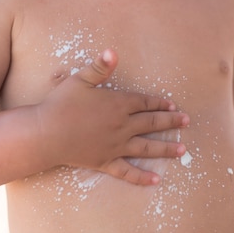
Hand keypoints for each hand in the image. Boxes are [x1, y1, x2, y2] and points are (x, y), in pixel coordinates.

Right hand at [40, 49, 188, 184]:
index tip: (173, 105)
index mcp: (118, 105)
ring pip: (146, 148)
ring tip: (182, 150)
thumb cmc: (61, 104)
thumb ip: (100, 67)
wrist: (46, 134)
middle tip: (187, 122)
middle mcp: (122, 126)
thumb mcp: (80, 80)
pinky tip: (156, 180)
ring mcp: (115, 146)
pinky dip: (142, 177)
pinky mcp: (105, 162)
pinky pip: (128, 172)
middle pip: (151, 124)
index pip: (145, 102)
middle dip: (171, 122)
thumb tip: (113, 51)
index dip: (160, 103)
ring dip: (166, 149)